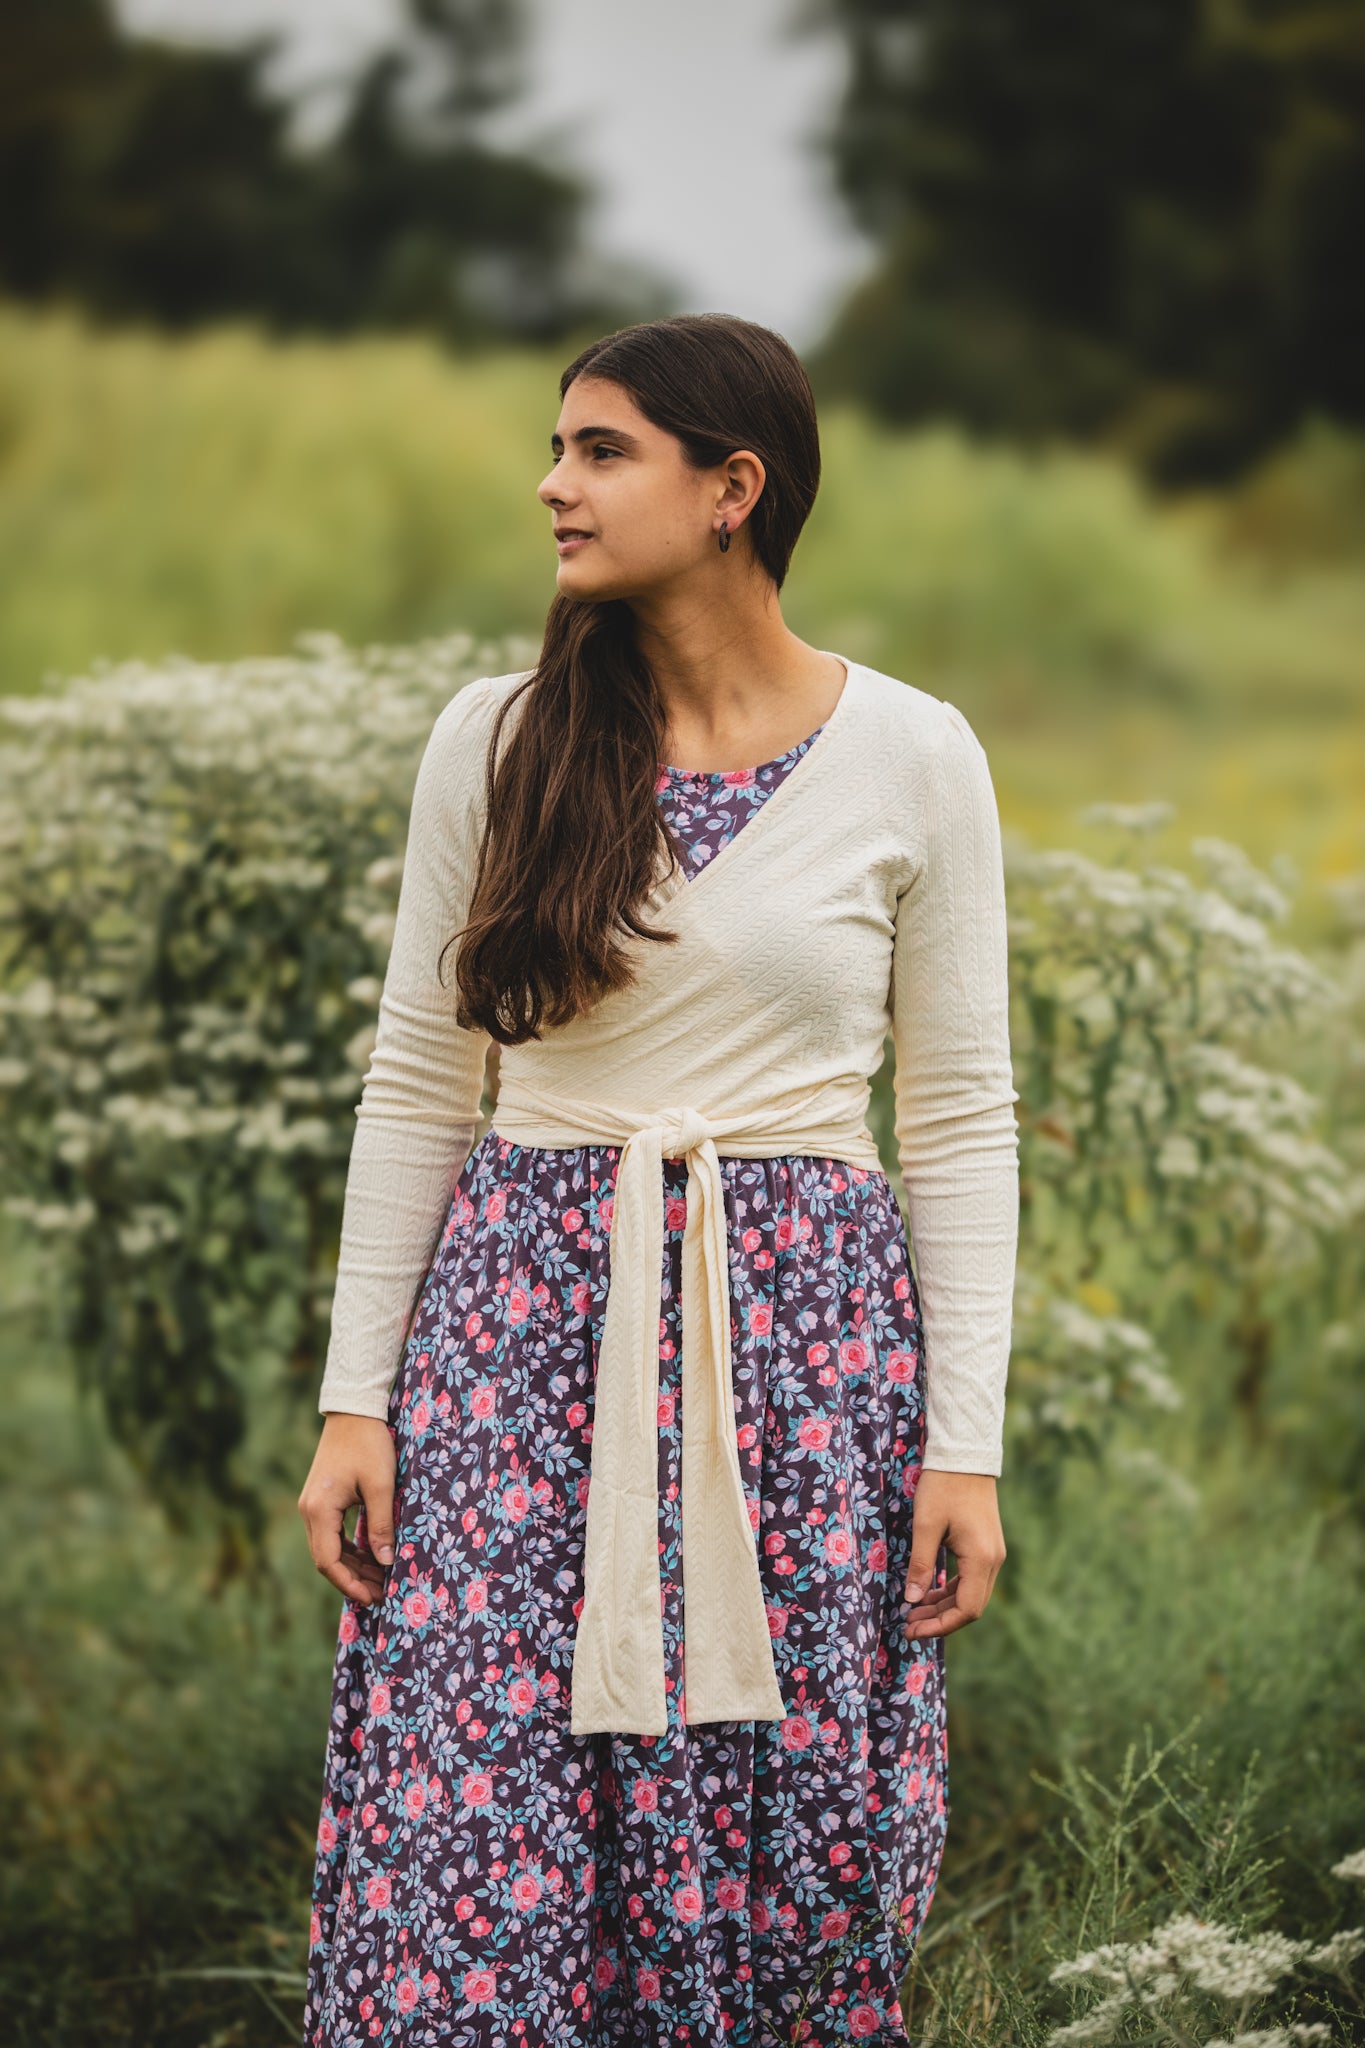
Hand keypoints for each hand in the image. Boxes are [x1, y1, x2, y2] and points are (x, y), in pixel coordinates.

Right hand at [298, 1413, 397, 1604]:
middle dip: (353, 1579)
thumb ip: (381, 1525)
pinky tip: (370, 1557)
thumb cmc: (369, 1444)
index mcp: (319, 1509)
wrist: (353, 1411)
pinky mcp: (321, 1500)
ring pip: (329, 1548)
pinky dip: (350, 1549)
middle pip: (327, 1558)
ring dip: (353, 1565)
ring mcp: (313, 1505)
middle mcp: (309, 1511)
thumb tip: (386, 1562)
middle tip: (382, 1594)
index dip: (349, 1583)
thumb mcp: (380, 1485)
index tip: (372, 1598)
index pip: (328, 1561)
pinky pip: (332, 1534)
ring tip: (380, 1581)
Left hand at [902, 1468, 1004, 1639]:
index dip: (939, 1626)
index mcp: (982, 1558)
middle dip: (939, 1619)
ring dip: (943, 1606)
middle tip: (906, 1624)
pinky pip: (970, 1578)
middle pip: (970, 1606)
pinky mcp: (986, 1545)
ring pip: (971, 1593)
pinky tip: (928, 1592)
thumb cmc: (943, 1486)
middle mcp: (993, 1560)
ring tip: (912, 1610)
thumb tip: (911, 1601)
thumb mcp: (926, 1525)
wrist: (965, 1454)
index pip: (967, 1610)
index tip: (911, 1629)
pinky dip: (950, 1589)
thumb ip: (921, 1565)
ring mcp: (992, 1553)